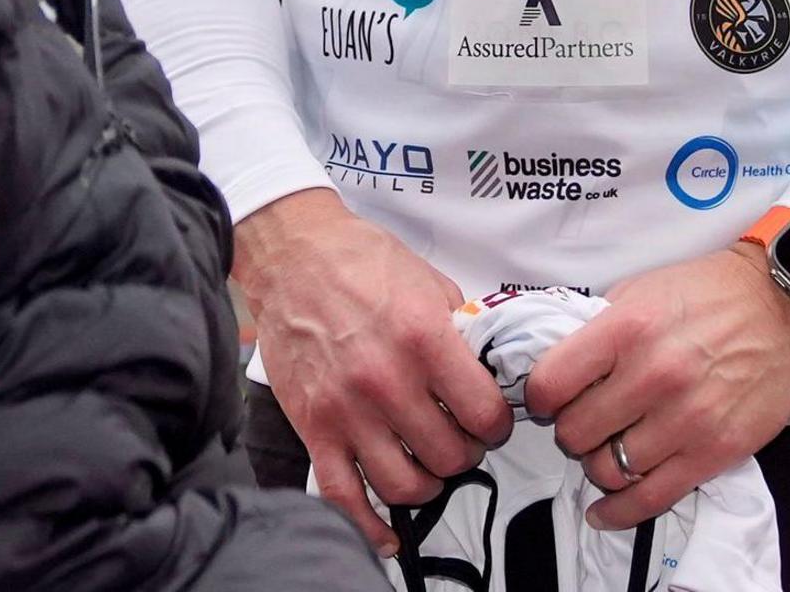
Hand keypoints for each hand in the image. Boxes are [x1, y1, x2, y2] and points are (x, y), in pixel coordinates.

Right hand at [239, 189, 511, 553]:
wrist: (292, 256)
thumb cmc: (359, 262)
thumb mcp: (429, 282)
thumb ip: (461, 332)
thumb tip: (488, 370)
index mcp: (423, 339)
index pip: (485, 415)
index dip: (497, 423)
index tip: (491, 420)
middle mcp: (386, 381)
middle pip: (450, 456)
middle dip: (465, 452)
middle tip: (460, 438)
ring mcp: (347, 410)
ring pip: (406, 486)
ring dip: (428, 484)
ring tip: (428, 465)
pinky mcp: (314, 428)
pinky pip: (344, 496)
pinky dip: (369, 527)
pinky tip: (388, 534)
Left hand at [525, 243, 789, 530]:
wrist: (785, 308)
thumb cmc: (709, 293)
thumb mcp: (641, 291)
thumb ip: (599, 332)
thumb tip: (560, 369)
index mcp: (627, 329)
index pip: (550, 384)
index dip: (539, 397)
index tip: (547, 401)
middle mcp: (653, 376)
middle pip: (576, 432)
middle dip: (572, 430)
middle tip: (585, 422)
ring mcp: (686, 419)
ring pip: (608, 469)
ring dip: (599, 462)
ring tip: (609, 447)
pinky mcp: (715, 452)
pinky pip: (651, 498)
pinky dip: (620, 511)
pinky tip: (605, 511)